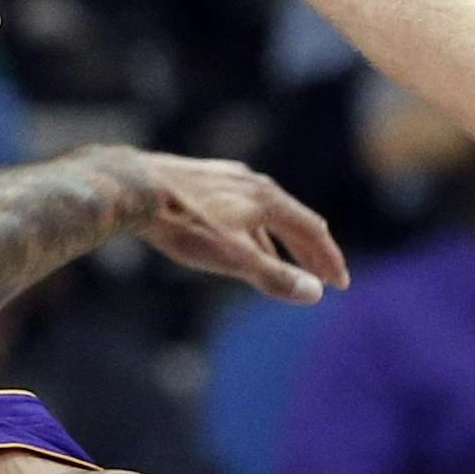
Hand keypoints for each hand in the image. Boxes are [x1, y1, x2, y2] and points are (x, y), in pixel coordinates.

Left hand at [134, 153, 348, 303]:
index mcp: (268, 199)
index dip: (327, 259)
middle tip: (323, 277)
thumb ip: (274, 277)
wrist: (135, 187)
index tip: (339, 284)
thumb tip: (315, 295)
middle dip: (310, 251)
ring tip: (284, 265)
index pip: (311, 230)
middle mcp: (254, 183)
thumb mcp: (232, 258)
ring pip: (266, 214)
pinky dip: (254, 230)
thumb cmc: (184, 225)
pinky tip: (239, 241)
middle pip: (293, 219)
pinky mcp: (205, 180)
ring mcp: (229, 178)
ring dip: (281, 242)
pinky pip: (242, 208)